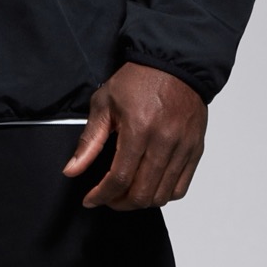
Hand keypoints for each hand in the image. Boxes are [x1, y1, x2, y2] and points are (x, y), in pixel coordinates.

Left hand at [62, 62, 206, 209]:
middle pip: (142, 193)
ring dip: (140, 202)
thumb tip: (72, 170)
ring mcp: (182, 148)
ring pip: (162, 196)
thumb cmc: (137, 80)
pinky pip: (180, 188)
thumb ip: (89, 141)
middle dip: (119, 203)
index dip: (101, 195)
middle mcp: (164, 142)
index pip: (119, 178)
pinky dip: (163, 195)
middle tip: (107, 197)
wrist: (172, 64)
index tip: (90, 199)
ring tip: (126, 193)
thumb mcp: (104, 103)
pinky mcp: (195, 150)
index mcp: (138, 129)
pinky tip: (149, 186)